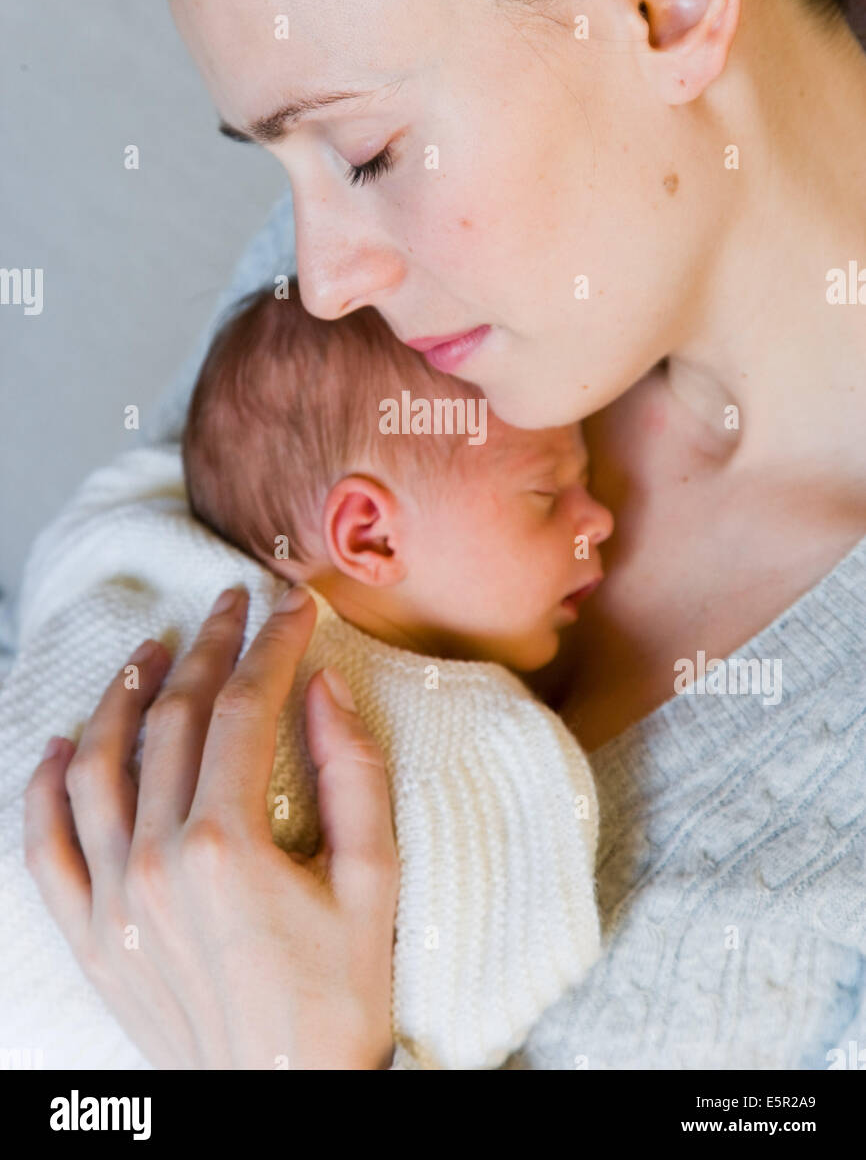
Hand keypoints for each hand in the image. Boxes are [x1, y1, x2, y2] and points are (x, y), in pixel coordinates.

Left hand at [23, 586, 397, 1068]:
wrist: (285, 1101)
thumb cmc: (338, 998)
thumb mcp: (374, 884)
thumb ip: (353, 775)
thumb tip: (323, 688)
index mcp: (227, 846)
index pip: (242, 710)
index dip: (270, 646)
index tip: (290, 609)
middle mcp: (155, 864)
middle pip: (172, 721)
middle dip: (207, 649)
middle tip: (230, 606)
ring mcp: (112, 902)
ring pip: (97, 766)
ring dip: (122, 695)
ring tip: (152, 650)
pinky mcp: (89, 937)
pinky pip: (44, 848)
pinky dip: (45, 788)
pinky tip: (63, 744)